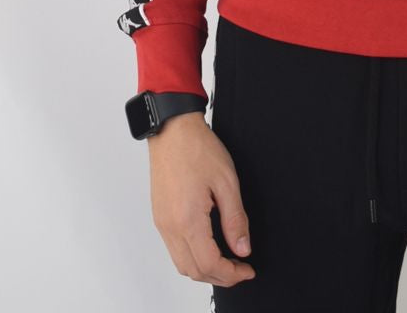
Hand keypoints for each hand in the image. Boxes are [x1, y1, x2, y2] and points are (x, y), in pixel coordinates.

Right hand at [148, 112, 255, 287]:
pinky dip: (192, 257)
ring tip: (227, 261)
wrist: (172, 129)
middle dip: (219, 277)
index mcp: (188, 220)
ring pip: (181, 264)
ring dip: (204, 269)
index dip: (231, 274)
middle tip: (240, 270)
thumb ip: (235, 219)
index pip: (209, 264)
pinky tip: (208, 247)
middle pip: (193, 271)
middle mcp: (170, 226)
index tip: (247, 270)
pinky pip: (174, 249)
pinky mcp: (159, 216)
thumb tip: (242, 248)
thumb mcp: (227, 181)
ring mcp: (162, 223)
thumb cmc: (197, 148)